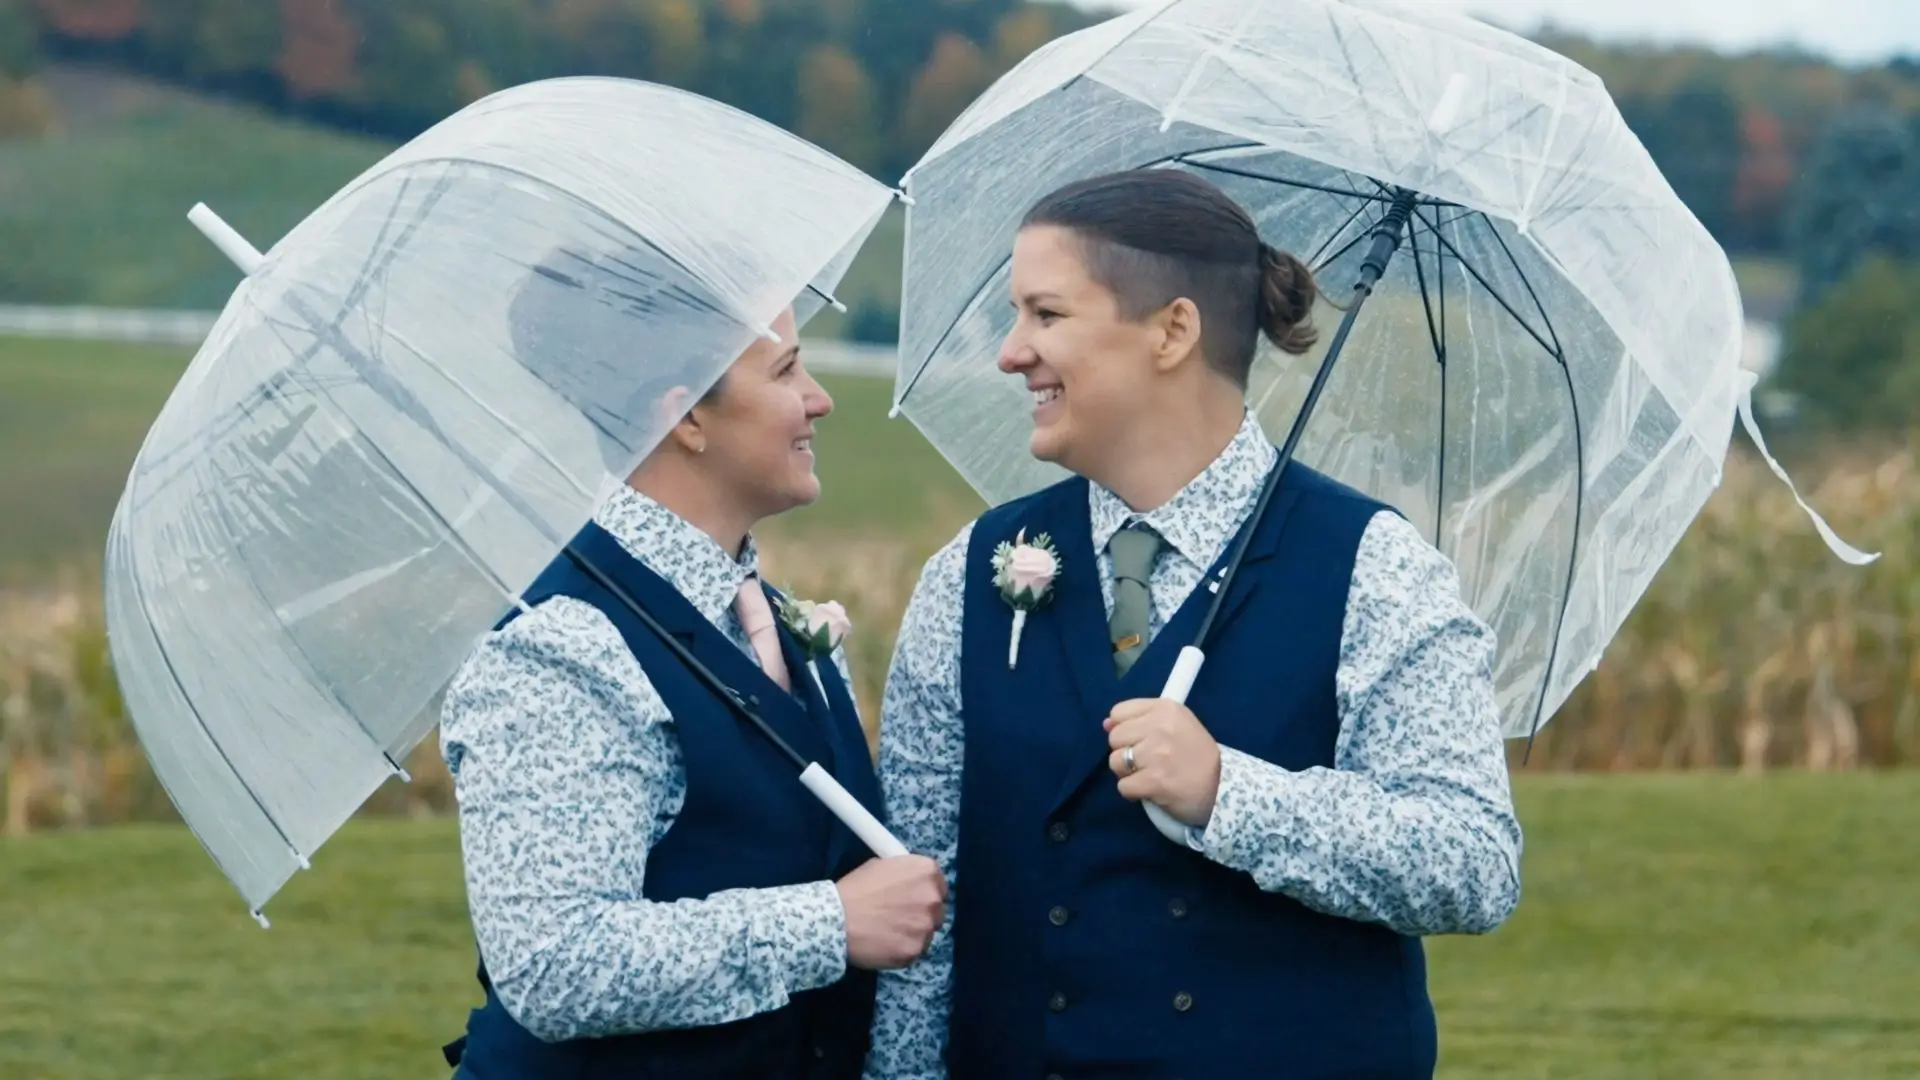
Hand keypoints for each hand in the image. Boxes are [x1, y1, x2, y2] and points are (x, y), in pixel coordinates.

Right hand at [835, 854, 946, 970]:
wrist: (836, 919)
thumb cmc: (855, 889)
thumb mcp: (881, 866)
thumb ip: (903, 875)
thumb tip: (910, 884)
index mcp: (926, 871)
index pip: (939, 884)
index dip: (924, 891)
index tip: (911, 898)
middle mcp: (933, 898)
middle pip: (937, 909)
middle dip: (922, 913)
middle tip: (898, 917)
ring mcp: (926, 926)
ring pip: (927, 932)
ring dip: (913, 933)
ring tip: (888, 932)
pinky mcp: (916, 950)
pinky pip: (915, 951)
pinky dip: (903, 949)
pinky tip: (885, 944)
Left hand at [1104, 698, 1221, 826]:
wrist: (1222, 789)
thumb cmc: (1195, 755)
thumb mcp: (1176, 725)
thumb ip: (1140, 720)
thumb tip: (1105, 724)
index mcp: (1165, 708)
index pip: (1118, 713)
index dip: (1125, 729)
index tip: (1141, 740)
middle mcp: (1161, 727)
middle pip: (1114, 738)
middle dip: (1125, 752)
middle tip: (1148, 761)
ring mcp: (1157, 754)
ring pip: (1115, 762)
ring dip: (1128, 774)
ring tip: (1150, 775)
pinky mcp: (1155, 781)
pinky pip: (1123, 786)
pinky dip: (1134, 792)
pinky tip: (1151, 789)